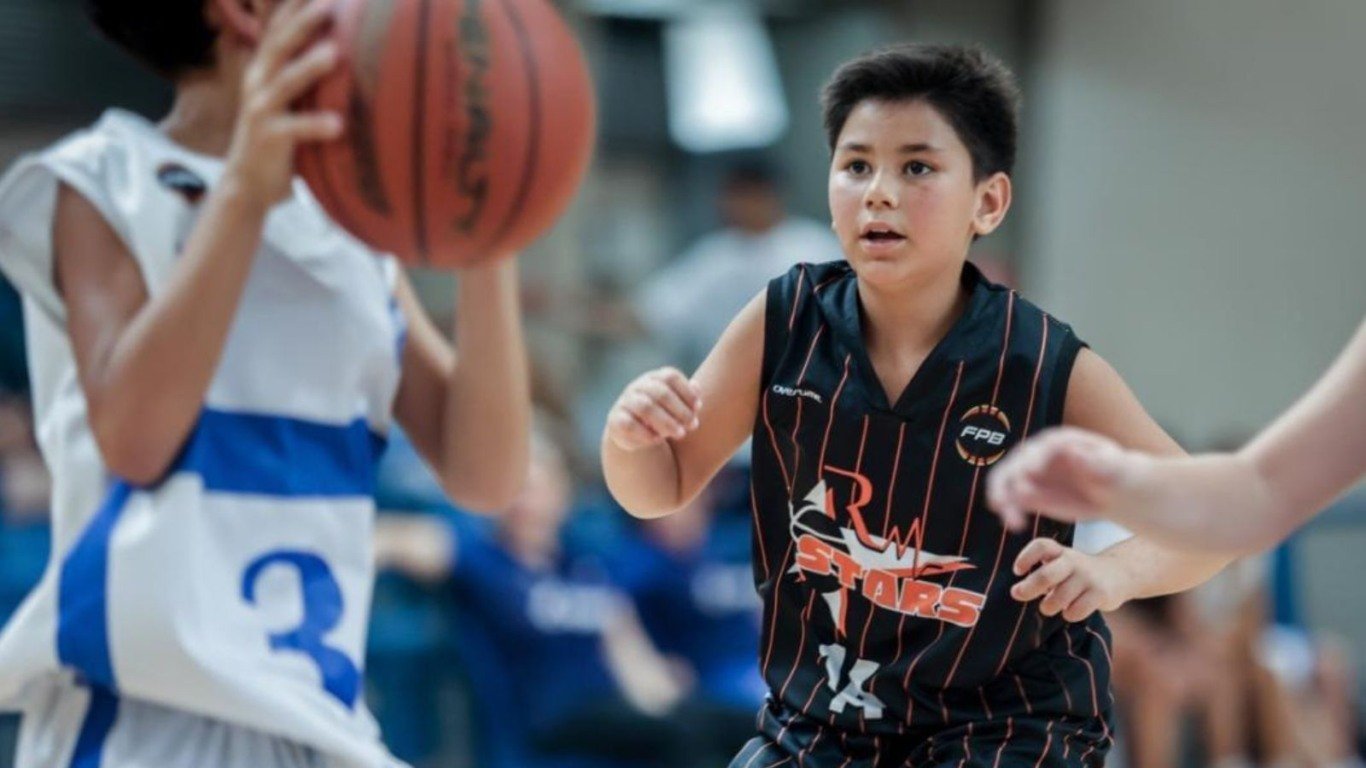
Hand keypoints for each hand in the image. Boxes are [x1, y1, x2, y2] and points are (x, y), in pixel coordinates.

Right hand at [223, 0, 342, 206]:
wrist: (249, 182)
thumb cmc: (282, 135)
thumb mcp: (290, 99)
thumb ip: (309, 76)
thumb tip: (353, 51)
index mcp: (265, 68)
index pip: (278, 27)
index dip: (293, 4)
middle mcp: (258, 82)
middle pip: (280, 45)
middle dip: (303, 22)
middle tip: (329, 4)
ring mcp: (260, 110)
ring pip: (285, 83)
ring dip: (309, 67)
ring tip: (334, 54)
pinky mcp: (267, 139)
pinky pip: (293, 130)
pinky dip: (315, 125)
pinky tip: (339, 124)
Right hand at [605, 368, 701, 451]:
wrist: (633, 432)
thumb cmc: (663, 415)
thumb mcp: (677, 406)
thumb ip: (689, 397)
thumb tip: (696, 387)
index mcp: (654, 378)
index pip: (671, 377)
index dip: (687, 392)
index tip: (698, 408)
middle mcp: (638, 386)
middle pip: (661, 393)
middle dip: (680, 411)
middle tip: (693, 425)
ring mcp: (625, 401)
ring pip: (646, 407)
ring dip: (666, 422)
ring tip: (680, 434)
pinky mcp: (615, 419)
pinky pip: (630, 425)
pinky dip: (646, 433)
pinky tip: (657, 440)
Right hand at [987, 427, 1137, 530]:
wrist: (1110, 491)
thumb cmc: (1114, 474)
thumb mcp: (1111, 467)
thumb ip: (1093, 461)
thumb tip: (1072, 452)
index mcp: (1060, 440)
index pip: (1041, 448)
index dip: (1034, 459)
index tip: (1031, 472)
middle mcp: (1039, 453)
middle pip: (1016, 463)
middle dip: (1010, 481)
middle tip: (1008, 499)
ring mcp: (1030, 472)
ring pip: (1007, 482)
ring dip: (1003, 498)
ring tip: (1010, 519)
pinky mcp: (1028, 492)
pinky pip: (1012, 499)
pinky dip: (1009, 510)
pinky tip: (1014, 524)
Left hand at [1010, 538, 1129, 621]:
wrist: (1118, 574)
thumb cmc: (1078, 573)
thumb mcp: (1061, 564)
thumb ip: (1041, 574)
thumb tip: (1017, 592)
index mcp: (1061, 552)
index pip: (1041, 546)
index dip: (1025, 557)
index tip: (1018, 571)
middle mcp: (1073, 561)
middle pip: (1046, 575)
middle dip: (1028, 588)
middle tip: (1018, 594)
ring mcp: (1088, 577)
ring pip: (1058, 598)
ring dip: (1048, 606)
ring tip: (1049, 606)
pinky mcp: (1100, 593)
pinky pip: (1075, 611)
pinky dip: (1069, 614)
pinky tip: (1071, 610)